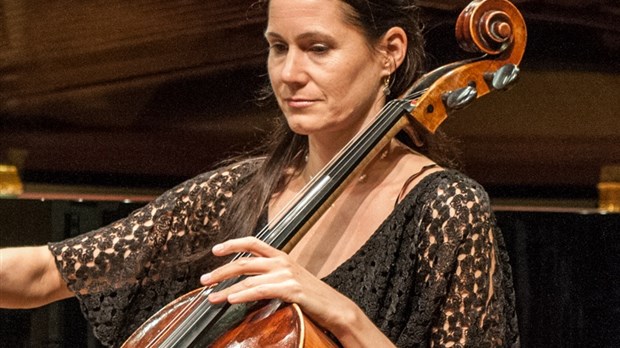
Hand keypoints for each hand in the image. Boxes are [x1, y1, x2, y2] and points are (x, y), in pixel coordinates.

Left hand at [199, 236, 352, 333]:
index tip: (215, 250)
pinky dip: (244, 295)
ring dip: (226, 289)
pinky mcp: (292, 290)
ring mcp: (287, 275)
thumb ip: (270, 276)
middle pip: (244, 262)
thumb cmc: (312, 296)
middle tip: (203, 280)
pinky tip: (232, 299)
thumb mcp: (289, 279)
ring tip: (212, 297)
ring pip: (249, 279)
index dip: (233, 244)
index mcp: (281, 257)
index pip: (253, 242)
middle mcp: (282, 262)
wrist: (336, 308)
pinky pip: (262, 291)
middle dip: (220, 271)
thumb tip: (247, 282)